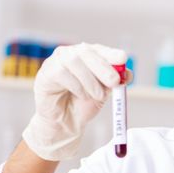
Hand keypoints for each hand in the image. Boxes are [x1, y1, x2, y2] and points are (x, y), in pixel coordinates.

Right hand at [22, 43, 129, 160]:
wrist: (65, 122)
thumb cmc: (84, 104)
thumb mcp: (104, 92)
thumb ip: (116, 82)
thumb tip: (128, 74)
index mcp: (87, 56)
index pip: (99, 49)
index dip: (111, 53)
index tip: (123, 58)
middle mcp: (71, 54)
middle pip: (86, 52)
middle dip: (103, 67)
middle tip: (115, 82)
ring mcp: (56, 62)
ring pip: (74, 61)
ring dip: (90, 81)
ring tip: (97, 95)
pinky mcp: (45, 73)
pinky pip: (61, 73)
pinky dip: (76, 86)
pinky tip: (80, 95)